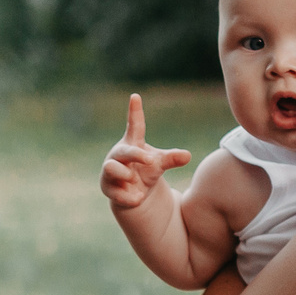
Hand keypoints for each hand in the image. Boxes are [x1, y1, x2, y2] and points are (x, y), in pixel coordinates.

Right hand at [100, 93, 191, 211]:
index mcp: (132, 144)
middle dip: (135, 155)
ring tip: (136, 181)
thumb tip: (188, 155)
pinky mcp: (108, 188)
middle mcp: (118, 156)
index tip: (136, 96)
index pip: (134, 126)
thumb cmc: (146, 171)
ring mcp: (110, 172)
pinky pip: (115, 192)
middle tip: (151, 160)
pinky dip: (128, 196)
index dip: (134, 112)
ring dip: (126, 175)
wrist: (134, 193)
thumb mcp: (160, 164)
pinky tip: (138, 198)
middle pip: (123, 151)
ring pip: (111, 168)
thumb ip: (172, 159)